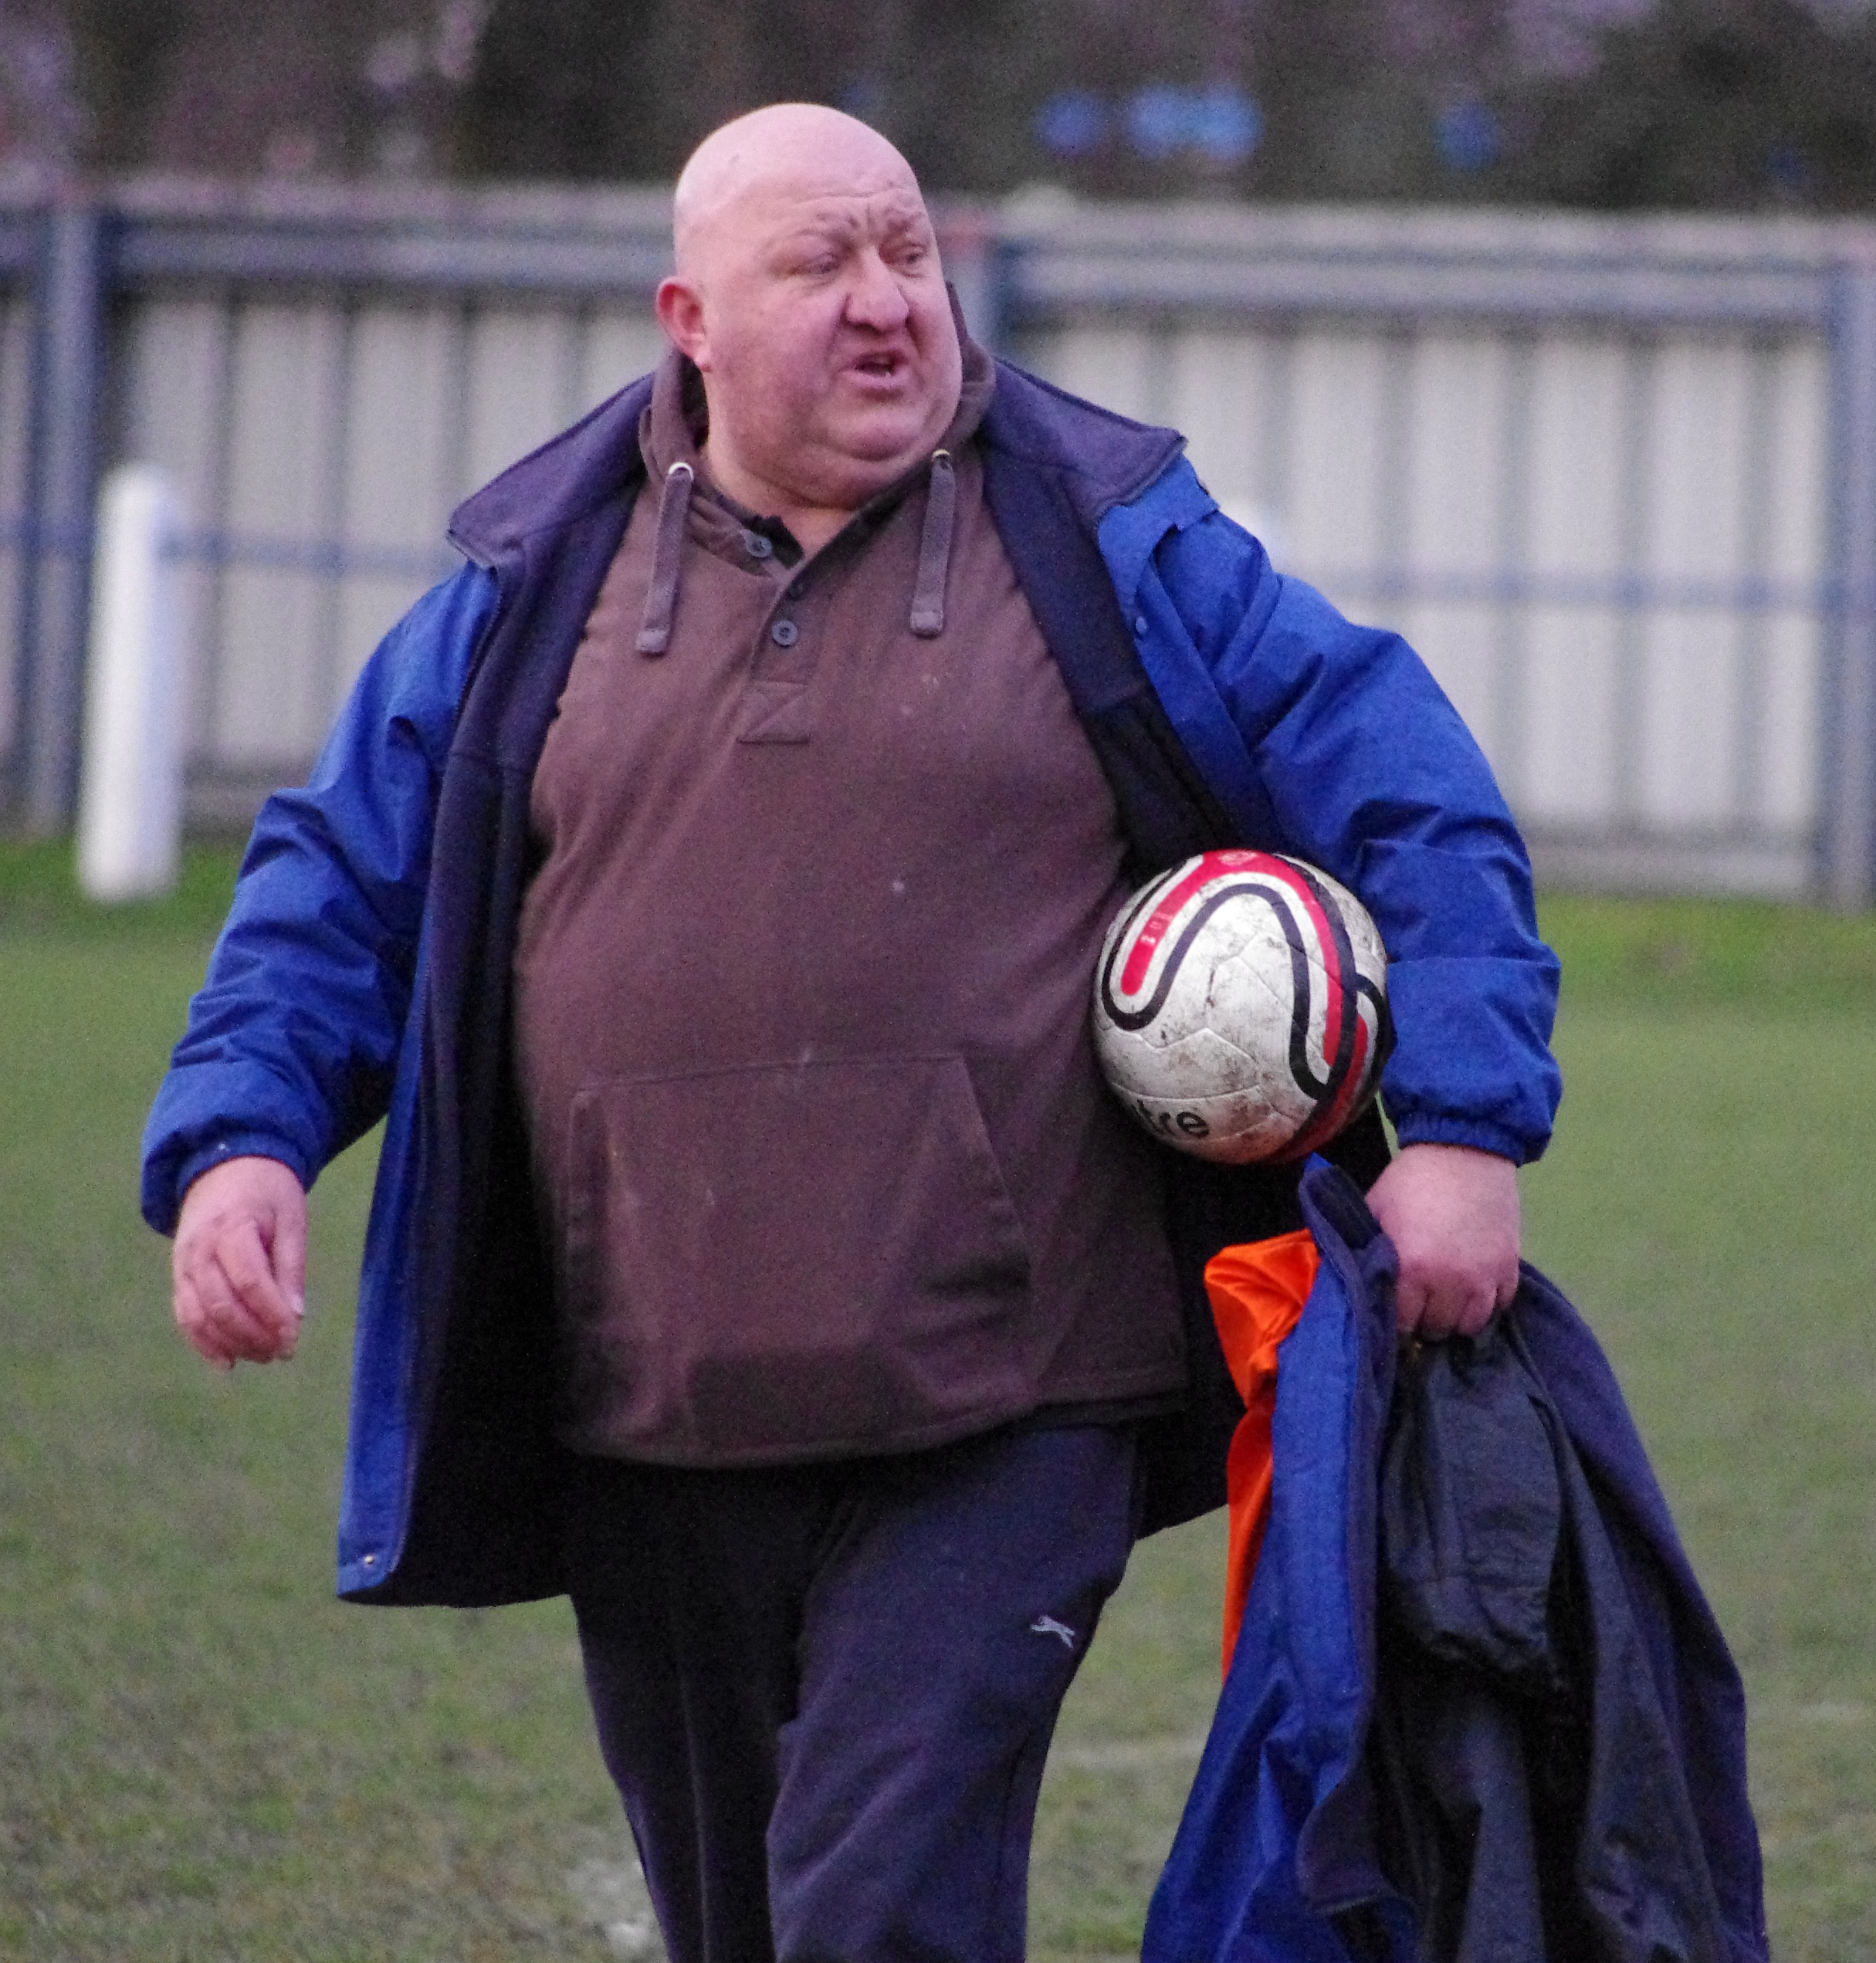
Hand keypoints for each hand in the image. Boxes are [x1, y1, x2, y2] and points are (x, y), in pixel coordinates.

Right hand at [172, 1156, 307, 1369]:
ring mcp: (182, 1263)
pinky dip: (203, 1342)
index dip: (270, 1314)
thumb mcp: (291, 1219)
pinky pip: (185, 1315)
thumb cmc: (267, 1193)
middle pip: (221, 1303)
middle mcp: (198, 1248)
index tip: (293, 1339)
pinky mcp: (178, 1276)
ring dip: (231, 1343)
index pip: (249, 1280)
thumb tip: (295, 1317)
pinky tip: (228, 1361)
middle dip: (253, 1335)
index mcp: (231, 1227)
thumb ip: (290, 1267)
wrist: (224, 1167)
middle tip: (283, 1352)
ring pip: (198, 1315)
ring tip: (264, 1357)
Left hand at [1365, 1143, 1519, 1341]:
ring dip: (1456, 1317)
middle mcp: (1451, 1282)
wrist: (1464, 1149)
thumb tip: (1354, 1286)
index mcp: (1411, 1269)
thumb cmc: (1409, 1181)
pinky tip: (1472, 1289)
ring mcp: (1484, 1278)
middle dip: (1424, 1320)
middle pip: (1437, 1329)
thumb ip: (1366, 1252)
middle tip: (1419, 1304)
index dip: (1394, 1322)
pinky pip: (1500, 1306)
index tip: (1393, 1312)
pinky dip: (1485, 1303)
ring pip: (1470, 1326)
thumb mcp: (1374, 1212)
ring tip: (1446, 1301)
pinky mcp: (1509, 1268)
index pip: (1402, 1325)